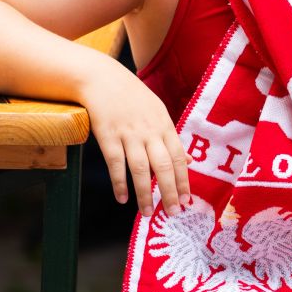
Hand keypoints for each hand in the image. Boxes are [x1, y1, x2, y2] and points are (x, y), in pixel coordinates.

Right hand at [79, 67, 190, 216]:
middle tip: (174, 213)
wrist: (102, 78)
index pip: (179, 157)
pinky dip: (120, 183)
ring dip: (145, 194)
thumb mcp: (158, 111)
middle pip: (163, 166)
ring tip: (148, 213)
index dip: (183, 180)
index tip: (187, 200)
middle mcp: (149, 130)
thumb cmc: (131, 96)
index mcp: (164, 124)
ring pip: (141, 169)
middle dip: (170, 192)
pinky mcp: (108, 135)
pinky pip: (116, 164)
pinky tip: (123, 198)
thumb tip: (189, 159)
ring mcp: (129, 133)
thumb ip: (171, 137)